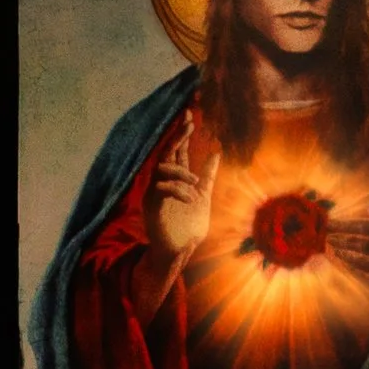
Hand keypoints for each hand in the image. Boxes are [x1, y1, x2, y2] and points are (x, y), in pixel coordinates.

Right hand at [143, 111, 216, 263]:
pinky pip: (162, 187)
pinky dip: (178, 190)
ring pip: (162, 168)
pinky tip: (190, 200)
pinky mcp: (151, 205)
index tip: (190, 116)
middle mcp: (162, 183)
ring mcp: (154, 193)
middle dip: (177, 136)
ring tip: (195, 183)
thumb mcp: (204, 197)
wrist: (179, 252)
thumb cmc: (188, 228)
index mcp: (175, 180)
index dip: (182, 134)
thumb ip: (208, 176)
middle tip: (189, 122)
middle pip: (166, 153)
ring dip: (181, 171)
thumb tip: (216, 152)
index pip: (177, 152)